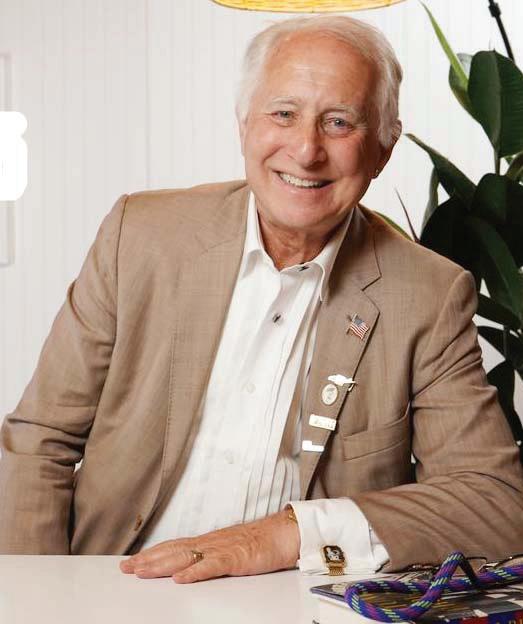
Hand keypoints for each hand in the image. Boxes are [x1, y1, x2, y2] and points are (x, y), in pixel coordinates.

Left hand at [119, 508, 299, 582]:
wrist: (286, 532)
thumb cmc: (262, 542)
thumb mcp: (231, 549)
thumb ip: (212, 556)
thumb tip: (192, 566)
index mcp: (210, 541)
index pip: (175, 546)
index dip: (153, 553)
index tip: (133, 560)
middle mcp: (211, 542)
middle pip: (174, 550)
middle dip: (148, 560)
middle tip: (126, 567)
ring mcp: (223, 549)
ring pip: (187, 556)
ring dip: (162, 564)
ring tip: (142, 571)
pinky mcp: (237, 558)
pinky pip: (213, 566)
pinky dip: (195, 572)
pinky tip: (180, 579)